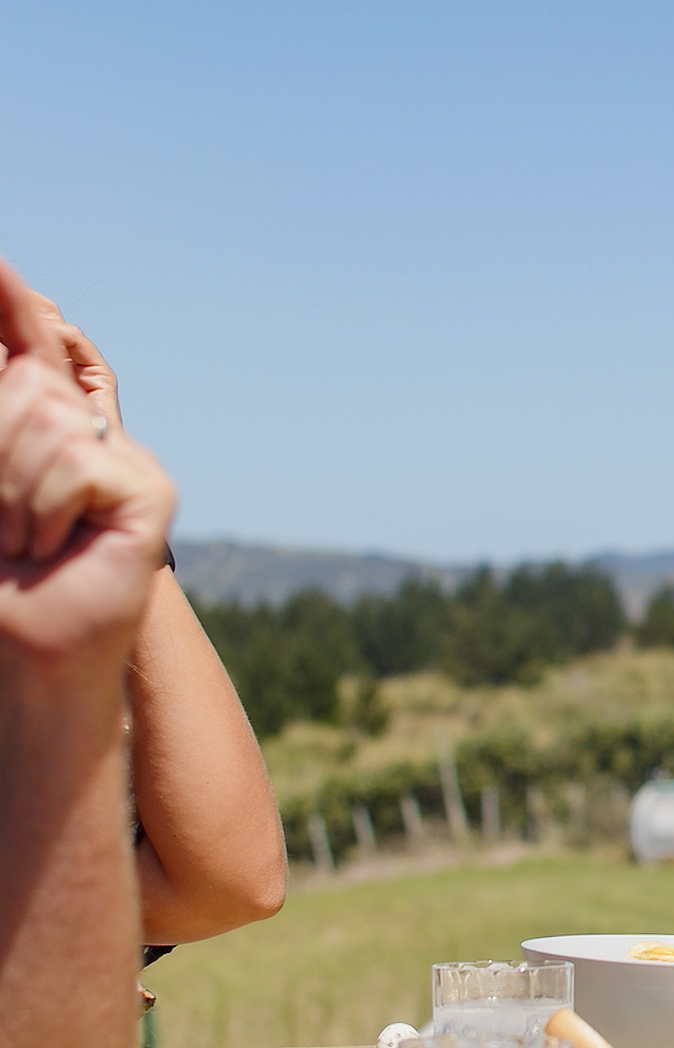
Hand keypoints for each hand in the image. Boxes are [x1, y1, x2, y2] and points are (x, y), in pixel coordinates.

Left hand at [0, 258, 172, 661]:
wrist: (28, 648)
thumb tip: (20, 376)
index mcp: (39, 424)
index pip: (27, 345)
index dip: (13, 300)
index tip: (1, 261)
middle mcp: (87, 431)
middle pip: (21, 386)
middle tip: (2, 529)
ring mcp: (123, 459)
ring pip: (41, 423)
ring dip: (8, 496)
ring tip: (25, 544)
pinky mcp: (148, 491)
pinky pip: (75, 463)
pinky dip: (44, 510)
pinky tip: (57, 547)